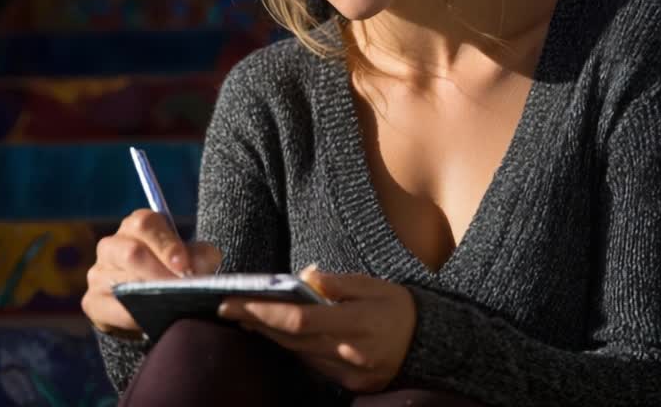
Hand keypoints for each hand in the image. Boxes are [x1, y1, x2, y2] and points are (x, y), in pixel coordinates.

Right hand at [82, 209, 221, 338]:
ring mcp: (99, 272)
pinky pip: (109, 308)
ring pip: (119, 280)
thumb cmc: (174, 273)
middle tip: (179, 289)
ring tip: (168, 305)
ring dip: (146, 294)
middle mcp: (113, 245)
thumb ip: (200, 257)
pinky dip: (131, 316)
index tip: (183, 266)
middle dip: (158, 273)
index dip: (166, 244)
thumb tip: (195, 268)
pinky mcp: (92, 300)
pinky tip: (148, 321)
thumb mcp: (193, 260)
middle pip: (130, 252)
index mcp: (137, 226)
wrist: (154, 307)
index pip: (145, 224)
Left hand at [217, 266, 416, 392]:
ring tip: (247, 317)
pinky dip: (294, 349)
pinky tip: (278, 334)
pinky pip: (313, 366)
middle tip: (228, 308)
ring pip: (299, 355)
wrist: (432, 343)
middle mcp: (350, 353)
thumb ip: (337, 283)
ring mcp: (350, 373)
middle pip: (292, 340)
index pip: (299, 320)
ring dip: (271, 337)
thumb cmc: (398, 306)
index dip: (263, 313)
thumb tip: (304, 277)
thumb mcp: (372, 285)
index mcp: (357, 323)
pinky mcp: (351, 385)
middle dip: (257, 324)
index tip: (235, 302)